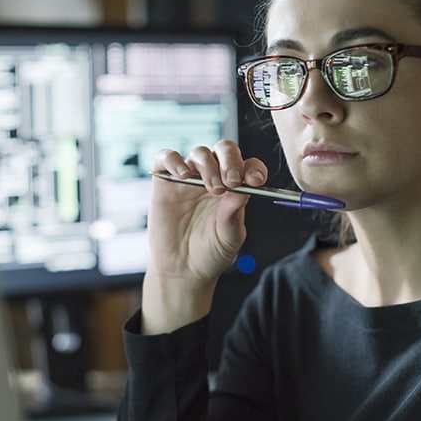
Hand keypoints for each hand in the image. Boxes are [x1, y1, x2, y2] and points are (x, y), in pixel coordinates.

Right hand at [142, 139, 267, 333]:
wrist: (182, 270)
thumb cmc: (210, 253)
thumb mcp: (229, 236)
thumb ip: (234, 213)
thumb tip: (244, 188)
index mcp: (235, 188)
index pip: (248, 165)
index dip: (253, 168)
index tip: (254, 181)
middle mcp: (214, 177)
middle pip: (224, 150)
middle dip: (230, 161)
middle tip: (231, 181)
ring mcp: (189, 178)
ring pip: (200, 152)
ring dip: (208, 165)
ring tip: (210, 188)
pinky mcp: (165, 182)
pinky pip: (166, 157)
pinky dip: (174, 160)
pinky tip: (183, 175)